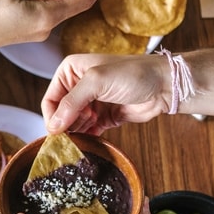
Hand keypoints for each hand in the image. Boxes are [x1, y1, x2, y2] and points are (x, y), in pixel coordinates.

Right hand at [43, 53, 170, 133]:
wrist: (164, 86)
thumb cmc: (133, 74)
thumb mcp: (97, 81)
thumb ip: (72, 102)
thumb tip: (53, 125)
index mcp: (71, 71)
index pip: (50, 99)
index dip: (52, 117)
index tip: (57, 133)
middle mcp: (78, 86)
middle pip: (60, 114)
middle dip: (66, 126)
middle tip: (74, 136)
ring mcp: (91, 103)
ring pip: (73, 125)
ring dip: (77, 132)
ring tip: (87, 134)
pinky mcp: (103, 117)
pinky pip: (88, 131)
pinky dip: (87, 137)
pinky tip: (91, 142)